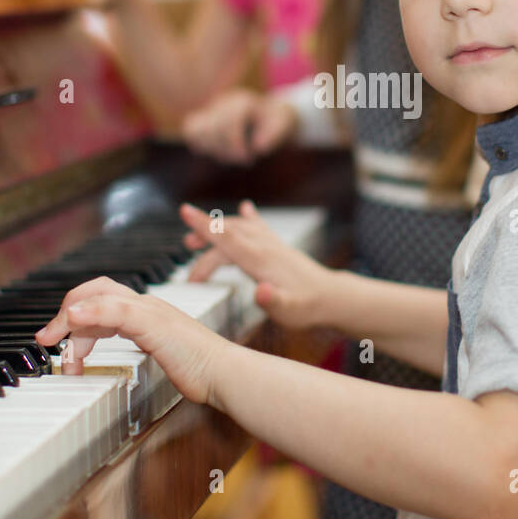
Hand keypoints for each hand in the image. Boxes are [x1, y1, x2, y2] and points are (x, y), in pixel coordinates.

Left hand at [35, 276, 233, 407]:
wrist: (225, 373)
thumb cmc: (199, 369)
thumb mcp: (161, 357)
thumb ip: (140, 349)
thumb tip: (119, 360)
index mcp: (148, 311)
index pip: (103, 298)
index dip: (76, 314)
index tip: (58, 341)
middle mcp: (147, 305)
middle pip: (96, 290)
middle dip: (65, 312)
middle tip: (46, 340)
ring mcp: (151, 311)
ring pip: (100, 296)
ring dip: (70, 318)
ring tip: (52, 341)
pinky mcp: (153, 323)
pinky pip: (116, 309)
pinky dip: (91, 311)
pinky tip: (73, 320)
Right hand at [180, 200, 333, 329]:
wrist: (332, 298)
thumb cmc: (308, 307)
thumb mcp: (290, 311)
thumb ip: (273, 302)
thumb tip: (259, 291)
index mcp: (262, 260)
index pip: (228, 239)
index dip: (205, 226)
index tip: (185, 211)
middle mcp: (266, 247)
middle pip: (229, 233)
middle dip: (205, 231)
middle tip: (185, 244)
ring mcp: (273, 245)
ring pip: (241, 228)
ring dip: (219, 228)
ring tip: (196, 238)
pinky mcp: (279, 248)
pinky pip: (260, 227)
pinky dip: (249, 218)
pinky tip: (246, 208)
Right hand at [181, 88, 296, 164]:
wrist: (270, 113)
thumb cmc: (276, 121)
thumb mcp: (282, 126)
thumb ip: (273, 135)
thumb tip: (258, 147)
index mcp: (243, 101)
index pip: (228, 120)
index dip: (234, 142)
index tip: (248, 157)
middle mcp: (224, 102)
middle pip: (210, 126)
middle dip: (225, 148)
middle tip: (243, 158)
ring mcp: (212, 109)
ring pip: (195, 128)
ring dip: (210, 147)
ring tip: (229, 155)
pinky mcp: (204, 118)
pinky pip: (191, 130)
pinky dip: (201, 144)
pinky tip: (219, 151)